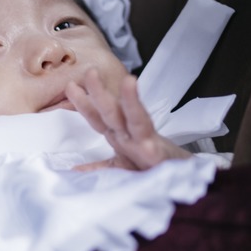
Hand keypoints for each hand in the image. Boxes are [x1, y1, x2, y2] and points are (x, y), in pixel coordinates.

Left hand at [65, 69, 192, 170]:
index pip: (98, 118)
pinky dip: (152, 148)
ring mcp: (146, 144)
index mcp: (119, 137)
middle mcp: (131, 136)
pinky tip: (148, 146)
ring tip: (129, 81)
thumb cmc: (152, 167)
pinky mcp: (161, 158)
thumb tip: (74, 170)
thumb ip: (100, 166)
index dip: (84, 103)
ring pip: (137, 120)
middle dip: (101, 93)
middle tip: (90, 72)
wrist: (180, 178)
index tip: (70, 86)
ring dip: (132, 101)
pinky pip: (155, 152)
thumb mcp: (123, 167)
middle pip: (113, 112)